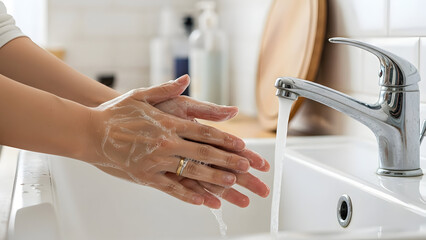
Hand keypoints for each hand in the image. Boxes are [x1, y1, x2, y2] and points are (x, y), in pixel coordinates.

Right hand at [85, 76, 267, 207]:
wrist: (89, 131)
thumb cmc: (115, 113)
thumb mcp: (141, 95)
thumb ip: (167, 89)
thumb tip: (185, 80)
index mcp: (169, 123)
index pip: (204, 132)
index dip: (225, 139)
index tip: (241, 146)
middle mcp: (166, 142)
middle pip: (204, 152)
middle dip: (229, 160)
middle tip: (247, 167)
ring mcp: (156, 161)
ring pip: (191, 171)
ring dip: (215, 178)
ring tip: (233, 184)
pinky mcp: (145, 176)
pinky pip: (170, 188)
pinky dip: (188, 195)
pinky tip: (203, 200)